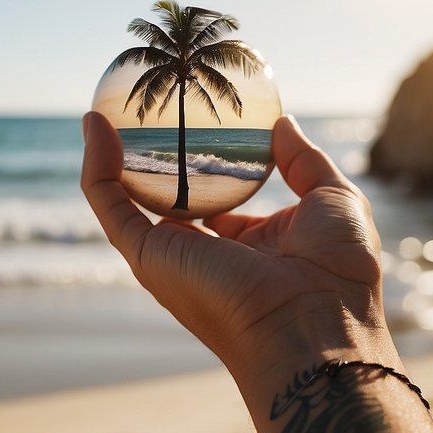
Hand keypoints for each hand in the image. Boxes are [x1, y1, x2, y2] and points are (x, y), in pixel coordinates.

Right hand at [80, 112, 400, 390]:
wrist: (319, 323)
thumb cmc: (337, 272)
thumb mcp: (332, 199)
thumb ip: (304, 161)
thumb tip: (282, 122)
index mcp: (249, 247)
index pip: (217, 203)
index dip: (205, 168)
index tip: (197, 129)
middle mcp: (204, 254)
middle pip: (165, 199)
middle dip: (149, 161)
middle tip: (141, 113)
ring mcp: (171, 256)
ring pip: (125, 200)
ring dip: (108, 156)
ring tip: (100, 109)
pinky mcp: (147, 255)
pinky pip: (109, 203)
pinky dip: (96, 165)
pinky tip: (95, 124)